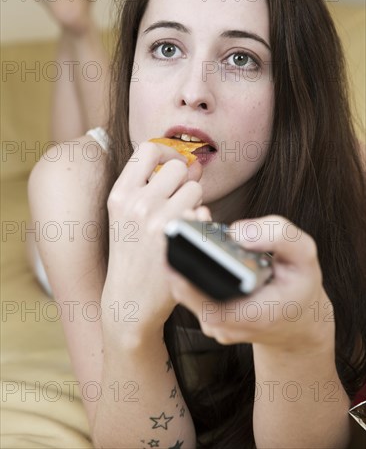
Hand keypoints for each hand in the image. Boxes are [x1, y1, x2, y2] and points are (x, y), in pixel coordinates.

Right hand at [102, 141, 205, 341]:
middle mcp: (137, 204)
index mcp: (119, 194)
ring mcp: (158, 221)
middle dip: (183, 180)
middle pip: (178, 167)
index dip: (167, 151)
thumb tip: (193, 162)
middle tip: (178, 199)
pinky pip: (204, 213)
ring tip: (181, 221)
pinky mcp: (180, 239)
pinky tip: (188, 237)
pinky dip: (202, 222)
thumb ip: (153, 185)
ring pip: (195, 188)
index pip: (148, 149)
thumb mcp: (126, 215)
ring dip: (194, 202)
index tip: (174, 163)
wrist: (130, 300)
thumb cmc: (132, 253)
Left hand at [166, 215, 334, 351]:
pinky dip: (189, 262)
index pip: (211, 305)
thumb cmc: (300, 286)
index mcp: (255, 316)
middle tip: (187, 218)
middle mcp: (228, 326)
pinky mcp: (206, 315)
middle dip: (182, 253)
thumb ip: (280, 236)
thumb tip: (237, 232)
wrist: (298, 320)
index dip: (189, 277)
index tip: (181, 244)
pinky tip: (197, 238)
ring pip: (184, 288)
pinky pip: (189, 288)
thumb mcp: (305, 256)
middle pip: (188, 291)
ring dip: (184, 255)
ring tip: (193, 221)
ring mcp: (214, 324)